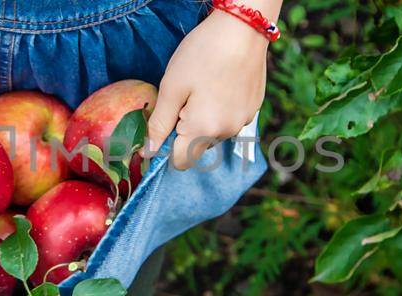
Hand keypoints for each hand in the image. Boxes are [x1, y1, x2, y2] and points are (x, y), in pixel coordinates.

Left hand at [143, 8, 275, 169]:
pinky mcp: (254, 107)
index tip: (162, 122)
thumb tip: (147, 151)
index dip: (166, 146)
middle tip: (183, 96)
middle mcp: (227, 132)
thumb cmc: (202, 54)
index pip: (179, 161)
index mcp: (204, 130)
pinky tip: (219, 83)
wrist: (243, 28)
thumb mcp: (172, 87)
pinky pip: (230, 118)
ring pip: (214, 132)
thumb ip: (159, 124)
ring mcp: (244, 120)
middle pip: (197, 146)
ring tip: (203, 86)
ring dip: (204, 119)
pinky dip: (221, 108)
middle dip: (185, 128)